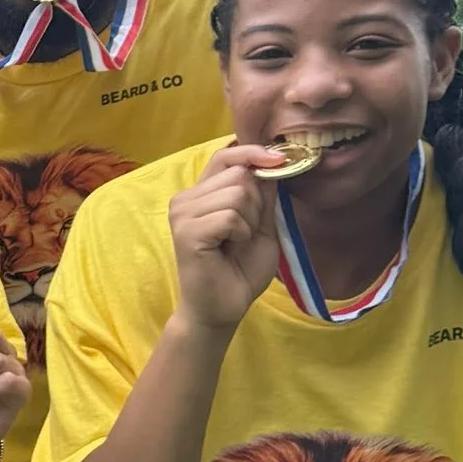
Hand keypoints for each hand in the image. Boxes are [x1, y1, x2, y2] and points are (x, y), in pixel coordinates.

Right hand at [166, 143, 283, 332]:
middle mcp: (186, 198)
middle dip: (257, 203)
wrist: (223, 309)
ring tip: (236, 243)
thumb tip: (273, 161)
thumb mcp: (262, 225)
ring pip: (237, 193)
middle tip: (246, 233)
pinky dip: (240, 233)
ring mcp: (182, 214)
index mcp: (200, 193)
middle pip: (239, 174)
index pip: (225, 155)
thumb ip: (264, 195)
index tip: (280, 158)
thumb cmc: (240, 270)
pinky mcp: (186, 232)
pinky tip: (229, 249)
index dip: (253, 152)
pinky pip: (230, 216)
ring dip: (249, 221)